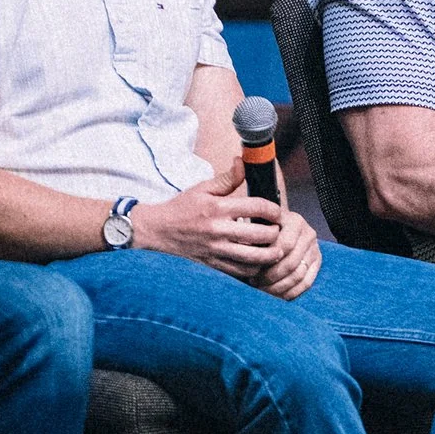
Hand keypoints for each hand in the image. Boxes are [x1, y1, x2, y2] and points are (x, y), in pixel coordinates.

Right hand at [128, 177, 287, 280]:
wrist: (156, 231)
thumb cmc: (181, 208)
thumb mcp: (202, 188)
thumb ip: (227, 178)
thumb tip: (243, 162)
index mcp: (218, 208)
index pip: (257, 207)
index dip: (274, 210)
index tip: (278, 212)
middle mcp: (218, 230)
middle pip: (261, 235)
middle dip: (276, 232)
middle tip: (278, 230)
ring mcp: (216, 250)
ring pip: (255, 258)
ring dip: (270, 253)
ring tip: (274, 247)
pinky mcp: (213, 265)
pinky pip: (241, 272)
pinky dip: (255, 268)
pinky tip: (258, 260)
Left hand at [252, 207, 322, 301]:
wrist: (279, 227)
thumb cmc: (263, 227)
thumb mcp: (258, 225)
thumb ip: (254, 237)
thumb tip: (248, 258)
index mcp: (294, 221)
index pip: (284, 246)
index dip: (267, 261)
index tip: (251, 271)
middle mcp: (308, 233)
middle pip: (291, 263)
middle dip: (271, 277)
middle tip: (255, 283)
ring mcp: (315, 248)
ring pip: (298, 275)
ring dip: (279, 287)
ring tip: (263, 289)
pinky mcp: (317, 262)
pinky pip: (306, 283)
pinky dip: (291, 292)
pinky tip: (277, 295)